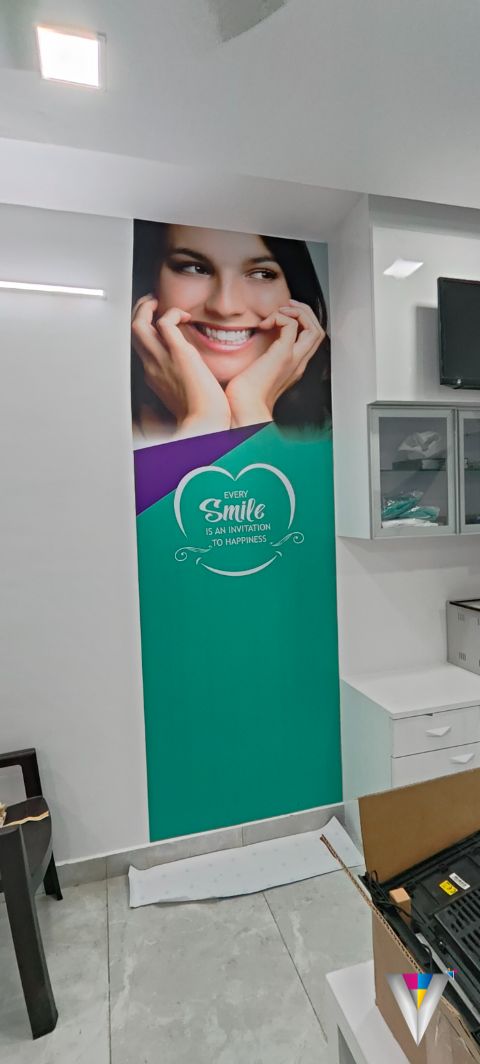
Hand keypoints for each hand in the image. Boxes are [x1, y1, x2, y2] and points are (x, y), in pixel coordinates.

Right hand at [132, 297, 230, 438]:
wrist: (206, 423)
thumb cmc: (201, 415)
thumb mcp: (182, 397)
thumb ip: (178, 385)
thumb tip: (184, 379)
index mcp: (154, 377)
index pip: (142, 348)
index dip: (148, 331)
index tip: (159, 324)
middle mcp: (152, 367)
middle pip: (132, 333)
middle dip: (139, 312)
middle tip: (152, 303)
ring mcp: (162, 360)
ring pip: (138, 325)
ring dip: (146, 307)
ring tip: (159, 302)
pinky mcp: (178, 353)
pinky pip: (164, 323)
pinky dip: (172, 312)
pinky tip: (184, 315)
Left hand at [225, 300, 324, 427]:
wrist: (243, 406)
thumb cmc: (245, 392)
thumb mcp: (257, 369)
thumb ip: (263, 355)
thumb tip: (255, 337)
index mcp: (294, 365)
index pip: (311, 338)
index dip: (303, 321)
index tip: (285, 313)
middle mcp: (298, 362)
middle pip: (318, 330)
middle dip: (305, 312)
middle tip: (287, 306)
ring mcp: (293, 359)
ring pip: (314, 327)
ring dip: (298, 312)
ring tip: (280, 311)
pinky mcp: (283, 355)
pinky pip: (292, 325)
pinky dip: (280, 317)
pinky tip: (265, 324)